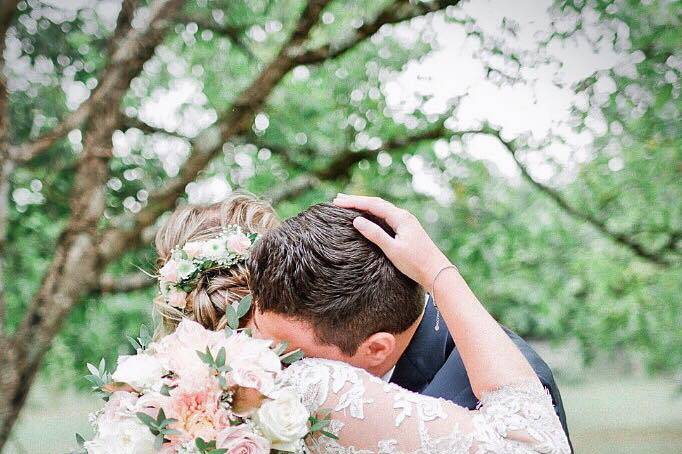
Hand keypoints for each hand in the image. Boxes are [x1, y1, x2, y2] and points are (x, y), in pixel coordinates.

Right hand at [333, 194, 453, 288]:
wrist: (436, 272)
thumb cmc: (415, 263)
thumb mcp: (392, 249)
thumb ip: (375, 234)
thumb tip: (357, 220)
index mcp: (400, 217)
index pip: (372, 204)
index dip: (353, 202)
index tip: (337, 201)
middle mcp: (403, 215)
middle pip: (376, 203)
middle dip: (357, 200)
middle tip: (338, 198)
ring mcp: (405, 221)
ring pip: (381, 209)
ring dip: (364, 205)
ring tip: (348, 204)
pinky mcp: (406, 229)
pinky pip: (386, 216)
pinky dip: (372, 213)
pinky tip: (366, 215)